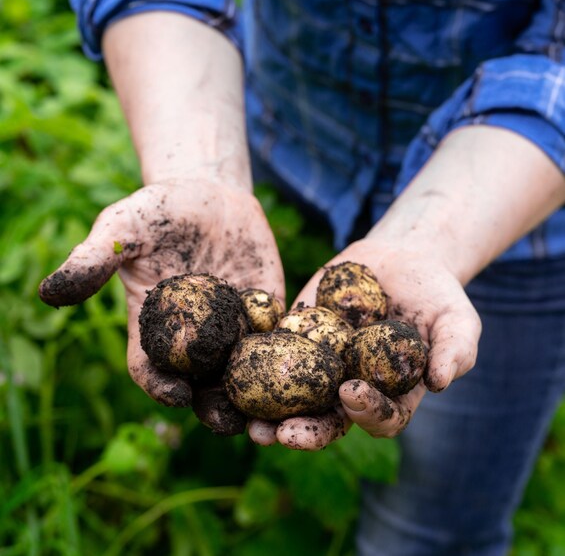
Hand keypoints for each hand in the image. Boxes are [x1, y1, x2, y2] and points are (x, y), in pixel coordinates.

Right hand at [39, 181, 284, 406]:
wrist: (209, 193)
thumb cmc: (159, 211)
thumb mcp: (122, 228)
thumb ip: (93, 259)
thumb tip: (48, 293)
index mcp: (155, 326)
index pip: (152, 368)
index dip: (159, 386)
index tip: (174, 394)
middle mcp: (195, 335)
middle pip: (201, 380)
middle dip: (213, 403)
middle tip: (229, 420)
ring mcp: (232, 325)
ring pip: (242, 369)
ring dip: (255, 392)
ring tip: (271, 410)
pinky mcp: (265, 308)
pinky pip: (276, 336)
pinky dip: (287, 353)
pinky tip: (302, 365)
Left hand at [249, 237, 480, 448]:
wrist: (402, 260)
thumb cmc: (436, 296)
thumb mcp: (457, 320)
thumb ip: (454, 350)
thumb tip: (440, 382)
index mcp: (390, 393)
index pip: (378, 417)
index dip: (366, 413)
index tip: (351, 392)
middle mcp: (351, 384)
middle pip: (328, 419)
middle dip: (305, 431)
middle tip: (281, 435)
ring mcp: (321, 362)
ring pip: (294, 397)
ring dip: (271, 414)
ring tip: (250, 423)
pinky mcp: (298, 335)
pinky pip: (277, 354)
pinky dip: (257, 365)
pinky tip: (238, 368)